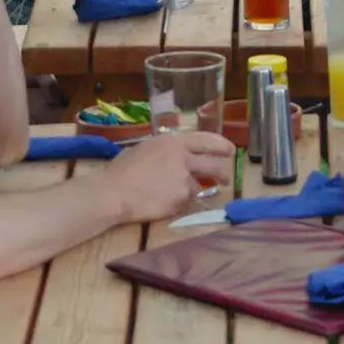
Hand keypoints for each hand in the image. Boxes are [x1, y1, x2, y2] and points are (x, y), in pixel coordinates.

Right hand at [102, 132, 236, 222]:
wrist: (113, 193)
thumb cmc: (121, 170)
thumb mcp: (144, 148)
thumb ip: (164, 150)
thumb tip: (174, 154)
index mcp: (173, 142)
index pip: (207, 140)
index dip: (222, 145)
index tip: (230, 151)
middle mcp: (183, 159)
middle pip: (214, 166)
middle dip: (223, 173)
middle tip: (224, 179)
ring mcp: (184, 180)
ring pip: (198, 187)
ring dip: (189, 191)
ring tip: (168, 193)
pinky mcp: (181, 200)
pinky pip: (185, 202)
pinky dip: (177, 203)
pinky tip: (160, 202)